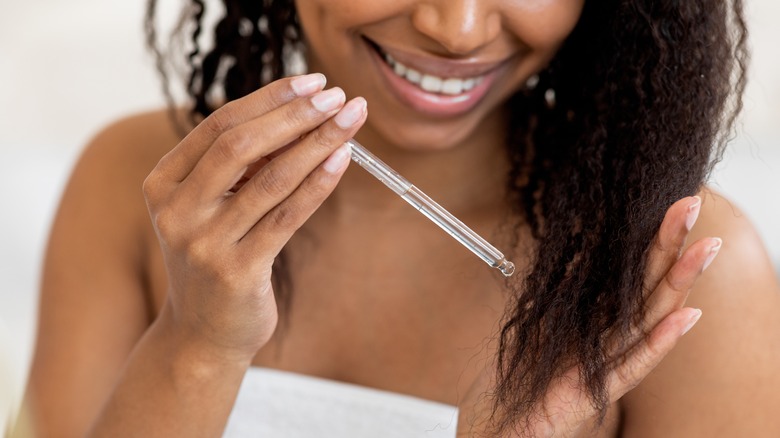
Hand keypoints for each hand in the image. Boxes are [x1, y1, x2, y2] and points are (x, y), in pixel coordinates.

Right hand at [142, 73, 366, 362]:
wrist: (202, 334)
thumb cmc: (215, 259)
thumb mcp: (211, 207)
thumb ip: (238, 166)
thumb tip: (299, 114)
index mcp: (164, 183)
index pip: (219, 124)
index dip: (270, 99)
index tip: (312, 82)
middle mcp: (177, 210)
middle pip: (241, 145)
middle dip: (295, 115)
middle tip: (338, 96)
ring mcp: (203, 243)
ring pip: (270, 178)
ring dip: (317, 142)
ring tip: (352, 120)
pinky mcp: (237, 271)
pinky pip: (287, 216)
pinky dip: (319, 183)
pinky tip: (343, 159)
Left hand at [460, 196, 720, 436]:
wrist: (503, 416)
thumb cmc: (526, 366)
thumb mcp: (545, 314)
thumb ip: (569, 284)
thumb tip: (585, 238)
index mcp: (602, 317)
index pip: (634, 272)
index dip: (654, 238)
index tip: (675, 202)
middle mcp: (612, 337)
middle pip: (648, 287)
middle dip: (671, 246)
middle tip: (693, 205)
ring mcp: (609, 363)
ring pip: (647, 319)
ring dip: (676, 283)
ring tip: (703, 250)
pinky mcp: (597, 390)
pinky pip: (630, 365)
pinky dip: (657, 342)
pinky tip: (684, 318)